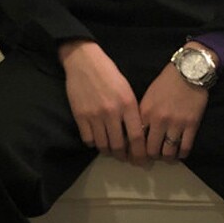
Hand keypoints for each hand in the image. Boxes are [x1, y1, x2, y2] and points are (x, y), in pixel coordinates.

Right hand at [58, 40, 146, 164]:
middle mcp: (112, 112)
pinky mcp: (80, 116)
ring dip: (108, 151)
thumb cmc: (109, 74)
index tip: (142, 161)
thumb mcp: (127, 91)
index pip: (136, 137)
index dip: (140, 153)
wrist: (84, 61)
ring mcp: (94, 116)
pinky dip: (93, 143)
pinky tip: (97, 139)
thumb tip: (135, 135)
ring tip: (112, 150)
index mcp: (128, 105)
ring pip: (103, 145)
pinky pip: (88, 140)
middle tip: (126, 159)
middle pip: (119, 146)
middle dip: (124, 156)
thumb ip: (131, 112)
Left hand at [139, 62, 208, 160]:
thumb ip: (142, 115)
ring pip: (168, 153)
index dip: (134, 151)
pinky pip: (185, 148)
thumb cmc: (166, 82)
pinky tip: (179, 153)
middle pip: (151, 150)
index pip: (135, 139)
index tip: (135, 156)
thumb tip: (137, 134)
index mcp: (145, 112)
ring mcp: (176, 124)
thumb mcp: (148, 96)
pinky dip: (181, 155)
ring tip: (166, 156)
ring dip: (166, 158)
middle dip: (150, 158)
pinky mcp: (192, 125)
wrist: (189, 71)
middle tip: (151, 159)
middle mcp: (159, 120)